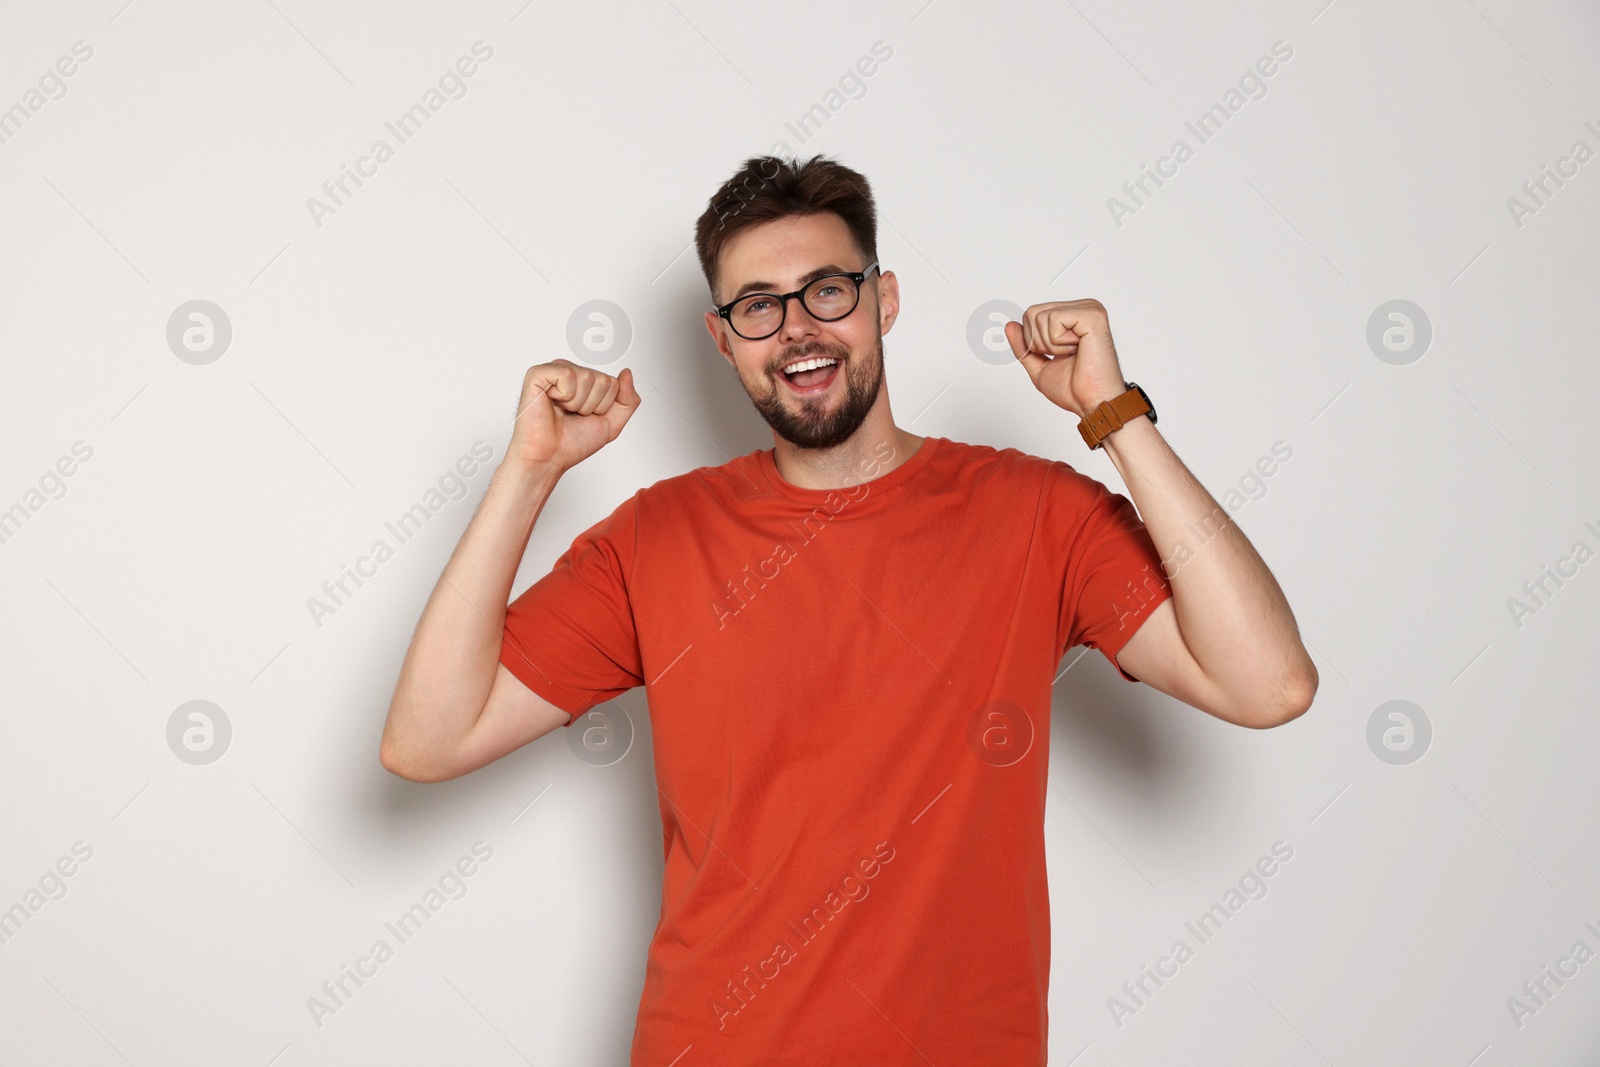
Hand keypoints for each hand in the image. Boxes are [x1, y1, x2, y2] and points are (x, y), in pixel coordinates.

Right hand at [507, 359, 640, 474]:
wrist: (549, 457)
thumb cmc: (572, 442)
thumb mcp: (612, 424)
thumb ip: (628, 400)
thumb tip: (627, 373)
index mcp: (586, 382)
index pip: (613, 383)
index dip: (604, 406)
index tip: (585, 416)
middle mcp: (571, 374)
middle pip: (603, 380)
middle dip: (592, 405)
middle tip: (573, 414)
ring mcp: (554, 372)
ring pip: (587, 377)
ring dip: (578, 403)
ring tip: (563, 410)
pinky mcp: (538, 374)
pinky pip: (567, 374)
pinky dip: (565, 396)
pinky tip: (553, 402)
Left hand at [1003, 299, 1127, 417]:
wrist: (1093, 404)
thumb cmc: (1075, 389)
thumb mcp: (1039, 365)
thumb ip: (1024, 346)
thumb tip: (1010, 325)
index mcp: (1074, 315)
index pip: (1031, 314)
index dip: (1033, 342)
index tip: (1057, 356)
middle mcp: (1083, 307)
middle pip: (1032, 313)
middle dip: (1039, 343)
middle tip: (1065, 356)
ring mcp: (1090, 309)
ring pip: (1040, 316)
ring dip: (1051, 345)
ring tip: (1073, 354)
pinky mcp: (1093, 315)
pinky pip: (1054, 319)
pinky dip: (1058, 342)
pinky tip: (1078, 349)